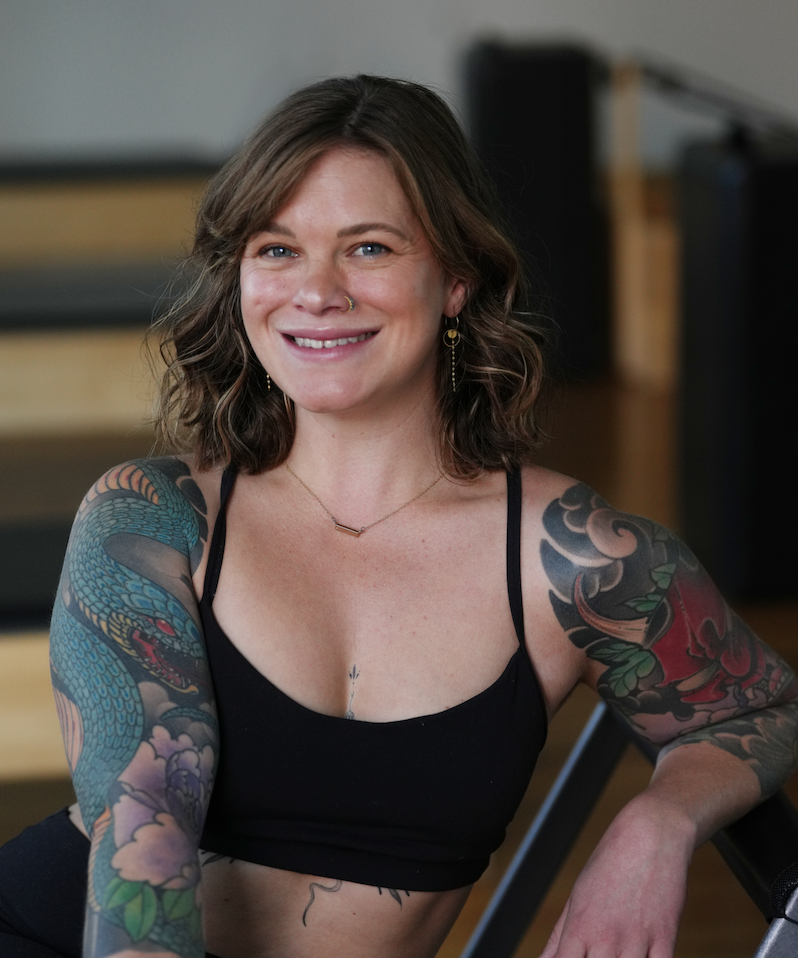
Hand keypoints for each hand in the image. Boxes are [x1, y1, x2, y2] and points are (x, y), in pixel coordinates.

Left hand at [539, 796, 692, 957]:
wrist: (651, 834)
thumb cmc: (612, 861)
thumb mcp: (578, 894)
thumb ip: (560, 934)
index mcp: (580, 925)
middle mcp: (606, 937)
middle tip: (596, 952)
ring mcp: (637, 939)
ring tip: (618, 952)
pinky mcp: (665, 938)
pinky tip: (641, 955)